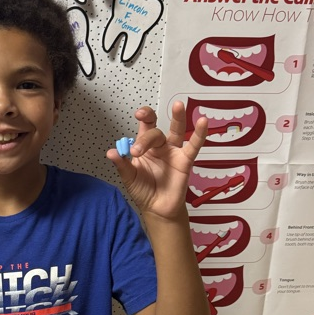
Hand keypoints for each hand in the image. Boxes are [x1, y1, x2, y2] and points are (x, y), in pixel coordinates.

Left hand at [107, 101, 207, 219]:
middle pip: (156, 132)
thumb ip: (122, 165)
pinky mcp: (185, 161)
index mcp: (145, 146)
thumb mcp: (129, 178)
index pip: (145, 125)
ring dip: (178, 118)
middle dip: (147, 138)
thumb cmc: (144, 191)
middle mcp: (160, 146)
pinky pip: (193, 146)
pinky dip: (199, 134)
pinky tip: (203, 122)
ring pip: (176, 131)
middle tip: (138, 150)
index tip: (138, 114)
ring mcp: (173, 152)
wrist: (157, 209)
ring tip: (178, 105)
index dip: (144, 117)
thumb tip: (111, 152)